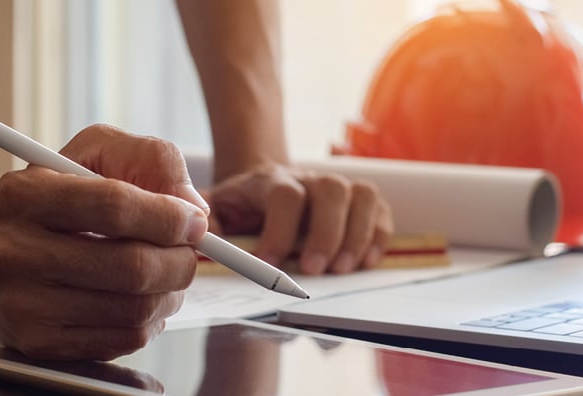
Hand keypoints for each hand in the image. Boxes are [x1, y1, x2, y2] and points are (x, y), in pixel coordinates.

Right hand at [0, 125, 208, 360]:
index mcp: (23, 196)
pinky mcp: (38, 343)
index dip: (168, 216)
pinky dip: (149, 319)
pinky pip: (122, 339)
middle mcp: (12, 253)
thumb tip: (195, 211)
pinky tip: (140, 297)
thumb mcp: (95, 154)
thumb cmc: (55, 196)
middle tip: (190, 251)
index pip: (113, 206)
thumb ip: (152, 161)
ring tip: (166, 272)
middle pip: (129, 266)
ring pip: (134, 309)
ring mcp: (22, 304)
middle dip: (180, 260)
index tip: (195, 220)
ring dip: (170, 291)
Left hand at [204, 163, 392, 274]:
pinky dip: (379, 236)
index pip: (284, 195)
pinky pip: (380, 209)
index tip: (269, 264)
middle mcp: (309, 178)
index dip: (280, 230)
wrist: (262, 182)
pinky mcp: (360, 200)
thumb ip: (204, 219)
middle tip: (315, 270)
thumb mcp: (214, 207)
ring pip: (362, 196)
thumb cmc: (240, 205)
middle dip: (326, 233)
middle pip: (331, 190)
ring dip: (356, 235)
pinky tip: (365, 262)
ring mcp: (338, 186)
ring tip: (342, 270)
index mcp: (270, 180)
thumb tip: (202, 238)